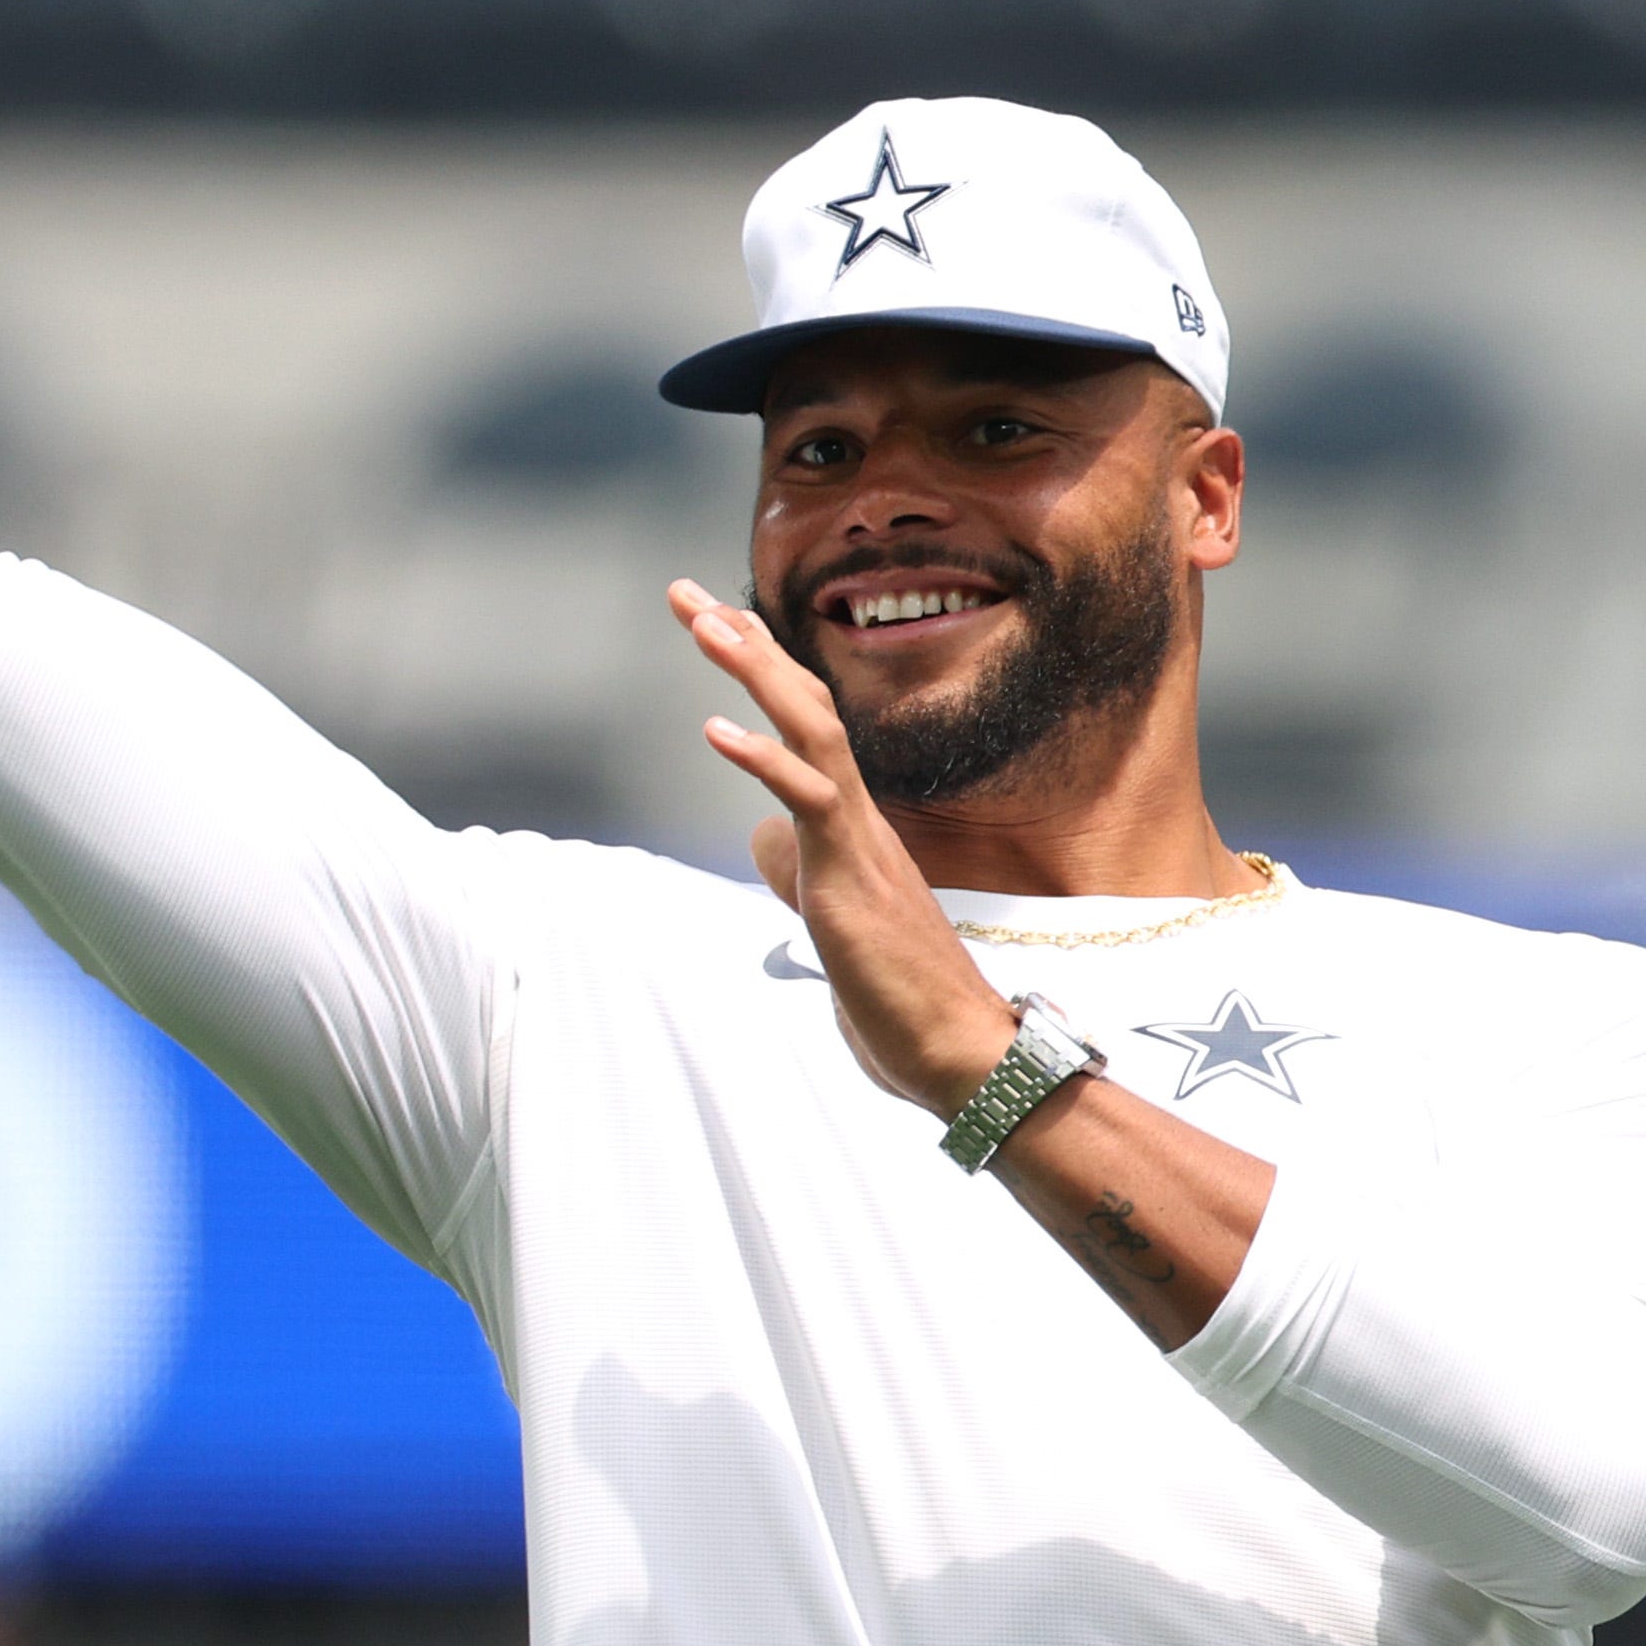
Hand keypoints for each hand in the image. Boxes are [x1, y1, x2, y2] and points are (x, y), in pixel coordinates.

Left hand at [670, 580, 1021, 1117]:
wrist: (958, 1051)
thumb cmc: (901, 996)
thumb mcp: (832, 922)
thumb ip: (800, 874)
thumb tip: (765, 843)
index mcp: (852, 824)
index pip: (804, 725)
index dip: (763, 668)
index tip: (720, 618)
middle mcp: (858, 816)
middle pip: (801, 704)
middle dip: (742, 644)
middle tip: (687, 594)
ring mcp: (857, 841)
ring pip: (810, 730)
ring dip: (756, 672)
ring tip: (706, 623)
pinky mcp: (851, 877)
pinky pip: (809, 802)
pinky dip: (763, 759)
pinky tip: (715, 727)